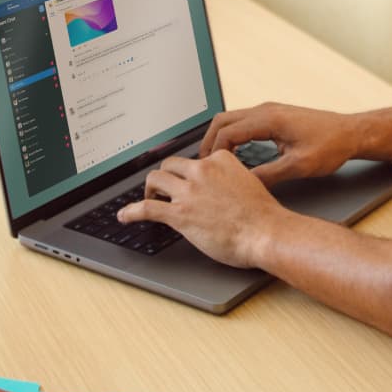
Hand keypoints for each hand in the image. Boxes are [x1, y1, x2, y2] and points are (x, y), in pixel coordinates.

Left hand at [116, 152, 283, 267]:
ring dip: (149, 189)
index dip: (189, 171)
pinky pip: (147, 208)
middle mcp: (202, 171)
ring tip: (150, 198)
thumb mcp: (249, 184)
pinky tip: (125, 216)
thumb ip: (231, 180)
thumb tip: (223, 188)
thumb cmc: (263, 215)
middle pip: (170, 164)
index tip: (187, 178)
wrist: (266, 233)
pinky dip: (131, 211)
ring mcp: (189, 191)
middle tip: (165, 188)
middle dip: (166, 175)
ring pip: (155, 179)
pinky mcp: (179, 214)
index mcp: (221, 160)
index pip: (196, 158)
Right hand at [199, 103, 359, 185]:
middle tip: (203, 165)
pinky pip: (244, 121)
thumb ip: (269, 175)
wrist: (351, 133)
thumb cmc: (331, 146)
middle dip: (209, 142)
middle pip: (222, 120)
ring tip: (214, 162)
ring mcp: (270, 111)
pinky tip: (234, 154)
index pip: (227, 132)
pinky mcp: (275, 116)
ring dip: (220, 138)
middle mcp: (267, 110)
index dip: (213, 152)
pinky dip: (232, 135)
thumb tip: (244, 185)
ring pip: (232, 119)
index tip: (209, 170)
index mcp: (269, 119)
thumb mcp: (299, 166)